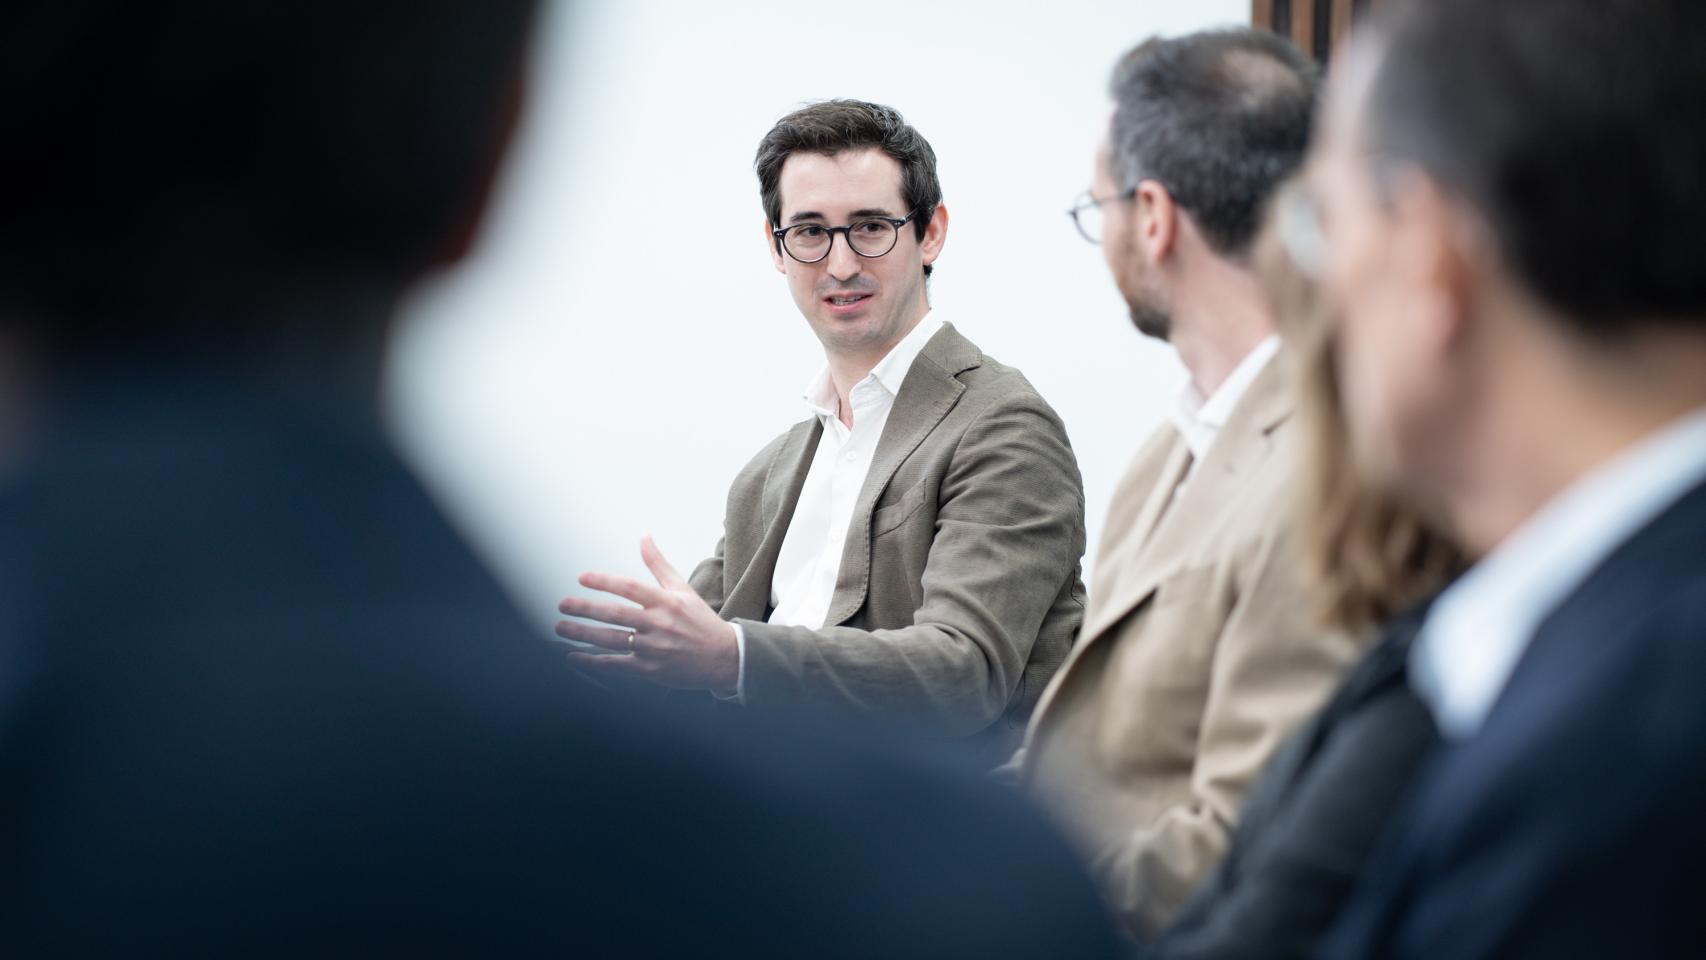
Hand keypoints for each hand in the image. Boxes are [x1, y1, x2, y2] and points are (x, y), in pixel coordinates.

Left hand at [556, 535, 739, 695]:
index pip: (630, 588)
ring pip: (612, 640)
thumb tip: (644, 537)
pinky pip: (617, 665)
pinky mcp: (651, 670)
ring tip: (562, 626)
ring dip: (583, 633)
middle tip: (563, 604)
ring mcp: (654, 649)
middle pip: (615, 615)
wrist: (724, 658)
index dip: (604, 582)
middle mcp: (659, 625)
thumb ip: (658, 564)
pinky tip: (574, 656)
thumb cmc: (701, 621)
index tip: (582, 578)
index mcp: (666, 602)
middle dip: (585, 608)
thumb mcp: (682, 588)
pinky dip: (593, 662)